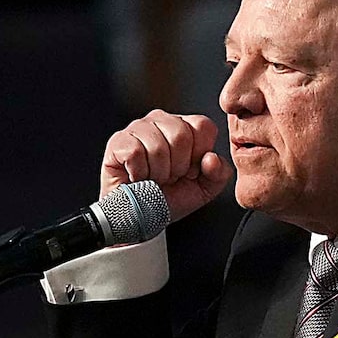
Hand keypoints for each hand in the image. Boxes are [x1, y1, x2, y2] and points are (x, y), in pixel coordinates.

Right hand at [102, 110, 228, 221]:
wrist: (143, 217)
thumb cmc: (171, 198)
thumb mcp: (205, 189)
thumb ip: (219, 173)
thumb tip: (211, 158)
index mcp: (186, 127)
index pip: (203, 126)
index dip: (199, 156)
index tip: (190, 172)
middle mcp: (162, 121)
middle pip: (181, 134)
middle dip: (179, 166)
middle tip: (170, 177)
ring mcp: (138, 128)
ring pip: (158, 146)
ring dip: (158, 173)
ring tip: (154, 178)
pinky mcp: (118, 141)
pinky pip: (135, 153)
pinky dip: (139, 173)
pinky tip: (138, 177)